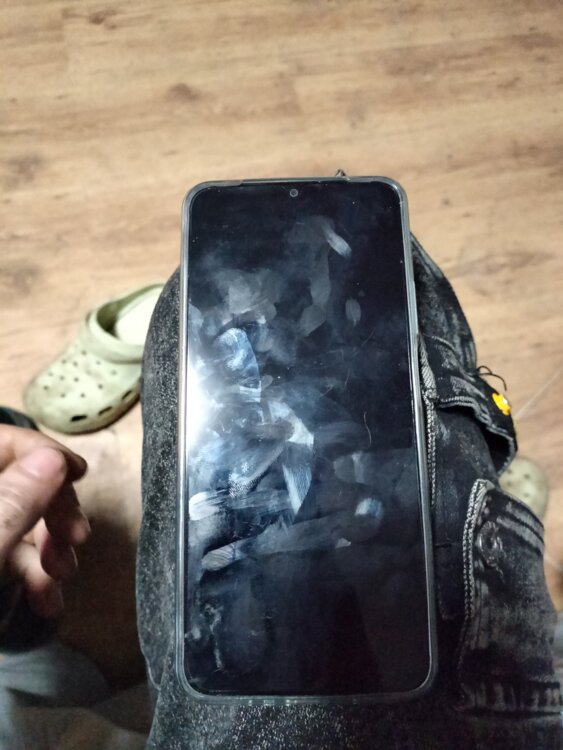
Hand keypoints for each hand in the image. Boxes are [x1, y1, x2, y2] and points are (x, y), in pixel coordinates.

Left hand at [0, 425, 89, 617]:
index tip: (80, 476)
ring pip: (19, 522)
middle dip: (54, 512)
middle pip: (19, 481)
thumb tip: (54, 458)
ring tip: (61, 580)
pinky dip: (33, 574)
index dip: (43, 452)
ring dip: (50, 551)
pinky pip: (9, 553)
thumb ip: (13, 500)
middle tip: (77, 539)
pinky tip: (47, 602)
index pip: (6, 440)